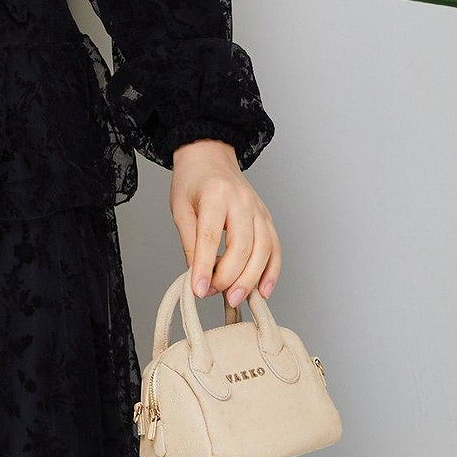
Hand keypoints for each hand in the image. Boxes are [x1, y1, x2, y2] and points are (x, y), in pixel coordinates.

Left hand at [169, 139, 280, 305]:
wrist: (210, 157)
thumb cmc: (192, 182)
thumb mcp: (180, 208)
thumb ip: (189, 242)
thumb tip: (197, 276)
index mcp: (216, 195)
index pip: (211, 237)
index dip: (205, 267)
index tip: (199, 290)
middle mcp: (243, 201)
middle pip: (243, 246)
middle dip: (230, 277)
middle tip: (214, 295)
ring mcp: (259, 210)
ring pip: (263, 250)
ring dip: (251, 279)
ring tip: (235, 299)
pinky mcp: (267, 218)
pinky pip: (275, 248)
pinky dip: (271, 272)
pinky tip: (263, 290)